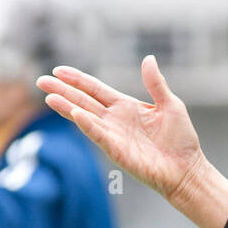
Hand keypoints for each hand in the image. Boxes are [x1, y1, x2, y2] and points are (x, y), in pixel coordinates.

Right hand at [36, 56, 227, 227]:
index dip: (77, 79)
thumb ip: (156, 83)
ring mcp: (114, 136)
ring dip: (67, 107)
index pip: (95, 89)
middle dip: (62, 91)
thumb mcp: (171, 104)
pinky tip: (75, 114)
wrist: (187, 169)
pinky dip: (87, 124)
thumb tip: (148, 58)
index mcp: (125, 106)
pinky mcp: (117, 151)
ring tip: (48, 97)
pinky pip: (99, 135)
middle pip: (83, 101)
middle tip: (40, 81)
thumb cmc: (181, 140)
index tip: (58, 70)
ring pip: (85, 117)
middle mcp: (115, 120)